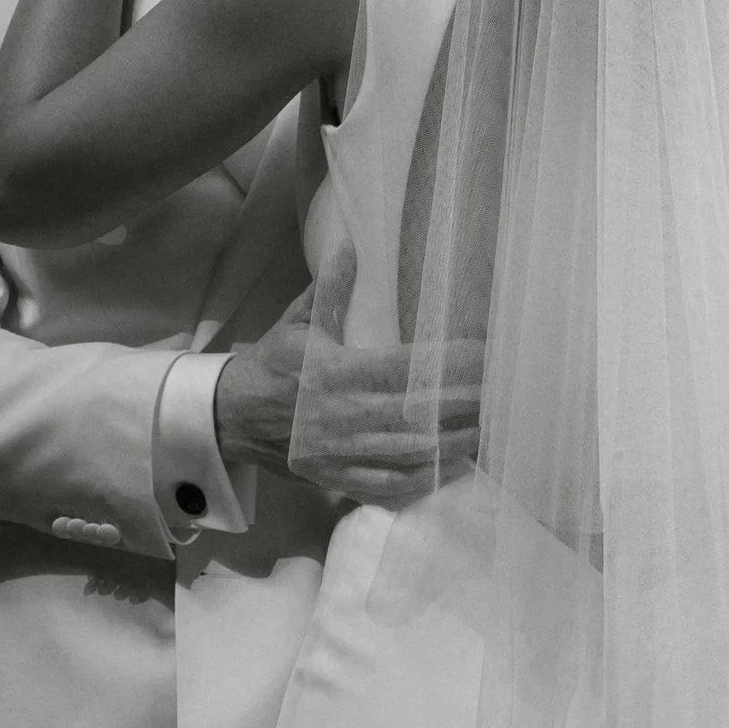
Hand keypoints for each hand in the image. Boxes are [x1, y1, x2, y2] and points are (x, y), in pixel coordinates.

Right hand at [215, 287, 484, 506]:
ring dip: (450, 444)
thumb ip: (329, 288)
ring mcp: (337, 452)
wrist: (228, 417)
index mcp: (334, 372)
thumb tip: (350, 243)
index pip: (403, 367)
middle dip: (460, 404)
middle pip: (413, 411)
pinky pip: (383, 484)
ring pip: (405, 452)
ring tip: (487, 431)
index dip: (446, 363)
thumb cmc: (271, 364)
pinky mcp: (334, 477)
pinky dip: (419, 479)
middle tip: (500, 395)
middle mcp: (340, 415)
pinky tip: (450, 468)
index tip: (484, 355)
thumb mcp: (297, 323)